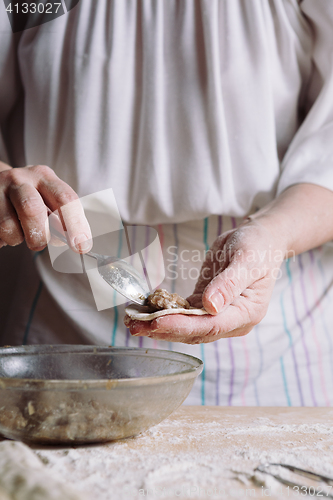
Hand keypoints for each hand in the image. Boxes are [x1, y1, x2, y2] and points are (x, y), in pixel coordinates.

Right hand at [0, 163, 91, 252]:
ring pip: (9, 226)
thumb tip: (78, 242)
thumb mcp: (47, 199)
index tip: (81, 245)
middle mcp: (19, 179)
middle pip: (32, 209)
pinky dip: (3, 239)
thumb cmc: (27, 199)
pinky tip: (4, 230)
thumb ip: (61, 218)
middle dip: (41, 235)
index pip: (65, 198)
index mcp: (43, 176)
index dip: (75, 224)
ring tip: (19, 232)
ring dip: (18, 239)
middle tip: (41, 243)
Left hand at [125, 220, 286, 343]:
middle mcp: (232, 320)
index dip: (183, 326)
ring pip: (186, 326)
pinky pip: (184, 314)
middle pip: (195, 331)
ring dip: (160, 325)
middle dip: (165, 329)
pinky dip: (165, 313)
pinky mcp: (206, 307)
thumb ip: (229, 283)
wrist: (260, 240)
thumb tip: (210, 306)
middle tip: (135, 326)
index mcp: (247, 313)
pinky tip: (146, 310)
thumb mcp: (247, 260)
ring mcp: (219, 315)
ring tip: (133, 321)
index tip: (157, 321)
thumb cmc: (258, 248)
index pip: (211, 326)